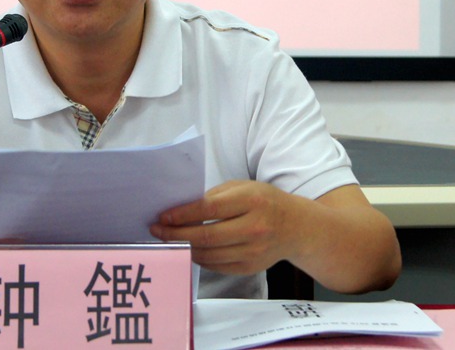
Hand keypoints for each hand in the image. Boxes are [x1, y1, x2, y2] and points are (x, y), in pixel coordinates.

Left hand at [149, 180, 291, 274]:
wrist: (297, 228)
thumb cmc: (265, 201)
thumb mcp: (243, 188)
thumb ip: (215, 196)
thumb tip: (181, 209)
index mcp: (251, 201)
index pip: (208, 209)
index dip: (182, 215)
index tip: (163, 217)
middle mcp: (254, 228)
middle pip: (206, 236)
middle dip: (176, 235)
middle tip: (157, 231)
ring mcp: (253, 251)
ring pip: (209, 254)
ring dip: (184, 248)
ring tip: (168, 240)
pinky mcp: (250, 267)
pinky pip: (216, 266)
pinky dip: (199, 258)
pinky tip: (189, 249)